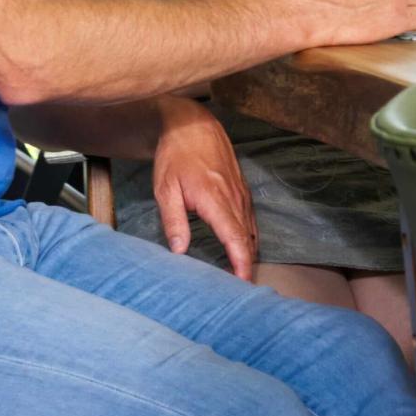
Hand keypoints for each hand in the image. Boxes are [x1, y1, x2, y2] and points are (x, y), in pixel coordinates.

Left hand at [151, 97, 255, 279]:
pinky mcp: (241, 190)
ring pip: (250, 230)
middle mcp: (233, 198)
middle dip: (247, 264)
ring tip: (242, 275)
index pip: (234, 237)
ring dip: (248, 253)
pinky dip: (248, 237)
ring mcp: (240, 193)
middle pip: (247, 238)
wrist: (192, 126)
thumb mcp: (165, 189)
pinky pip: (249, 219)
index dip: (240, 261)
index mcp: (215, 199)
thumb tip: (180, 251)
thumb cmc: (175, 157)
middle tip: (243, 289)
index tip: (242, 281)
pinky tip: (244, 249)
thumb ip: (173, 221)